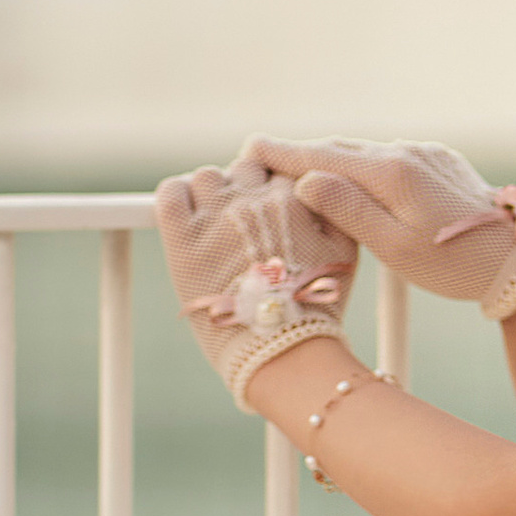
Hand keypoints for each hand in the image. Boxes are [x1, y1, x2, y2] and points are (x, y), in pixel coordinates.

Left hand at [156, 159, 359, 407]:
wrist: (280, 347)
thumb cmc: (315, 308)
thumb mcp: (345, 252)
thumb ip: (336, 210)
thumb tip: (322, 188)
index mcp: (294, 198)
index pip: (278, 169)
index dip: (274, 189)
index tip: (270, 212)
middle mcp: (254, 199)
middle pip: (244, 168)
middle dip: (244, 189)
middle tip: (242, 222)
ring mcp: (216, 215)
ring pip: (207, 177)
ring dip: (211, 194)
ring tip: (214, 224)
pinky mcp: (183, 237)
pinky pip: (171, 193)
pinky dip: (176, 196)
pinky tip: (183, 215)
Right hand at [242, 136, 515, 320]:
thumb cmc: (453, 266)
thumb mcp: (394, 248)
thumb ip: (348, 211)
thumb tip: (305, 180)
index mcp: (392, 173)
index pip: (323, 158)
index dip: (283, 153)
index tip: (248, 147)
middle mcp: (407, 153)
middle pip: (340, 149)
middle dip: (301, 153)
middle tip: (261, 156)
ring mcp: (426, 154)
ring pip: (365, 153)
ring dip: (332, 158)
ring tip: (297, 166)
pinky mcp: (440, 163)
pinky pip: (388, 158)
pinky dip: (362, 165)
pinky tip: (352, 177)